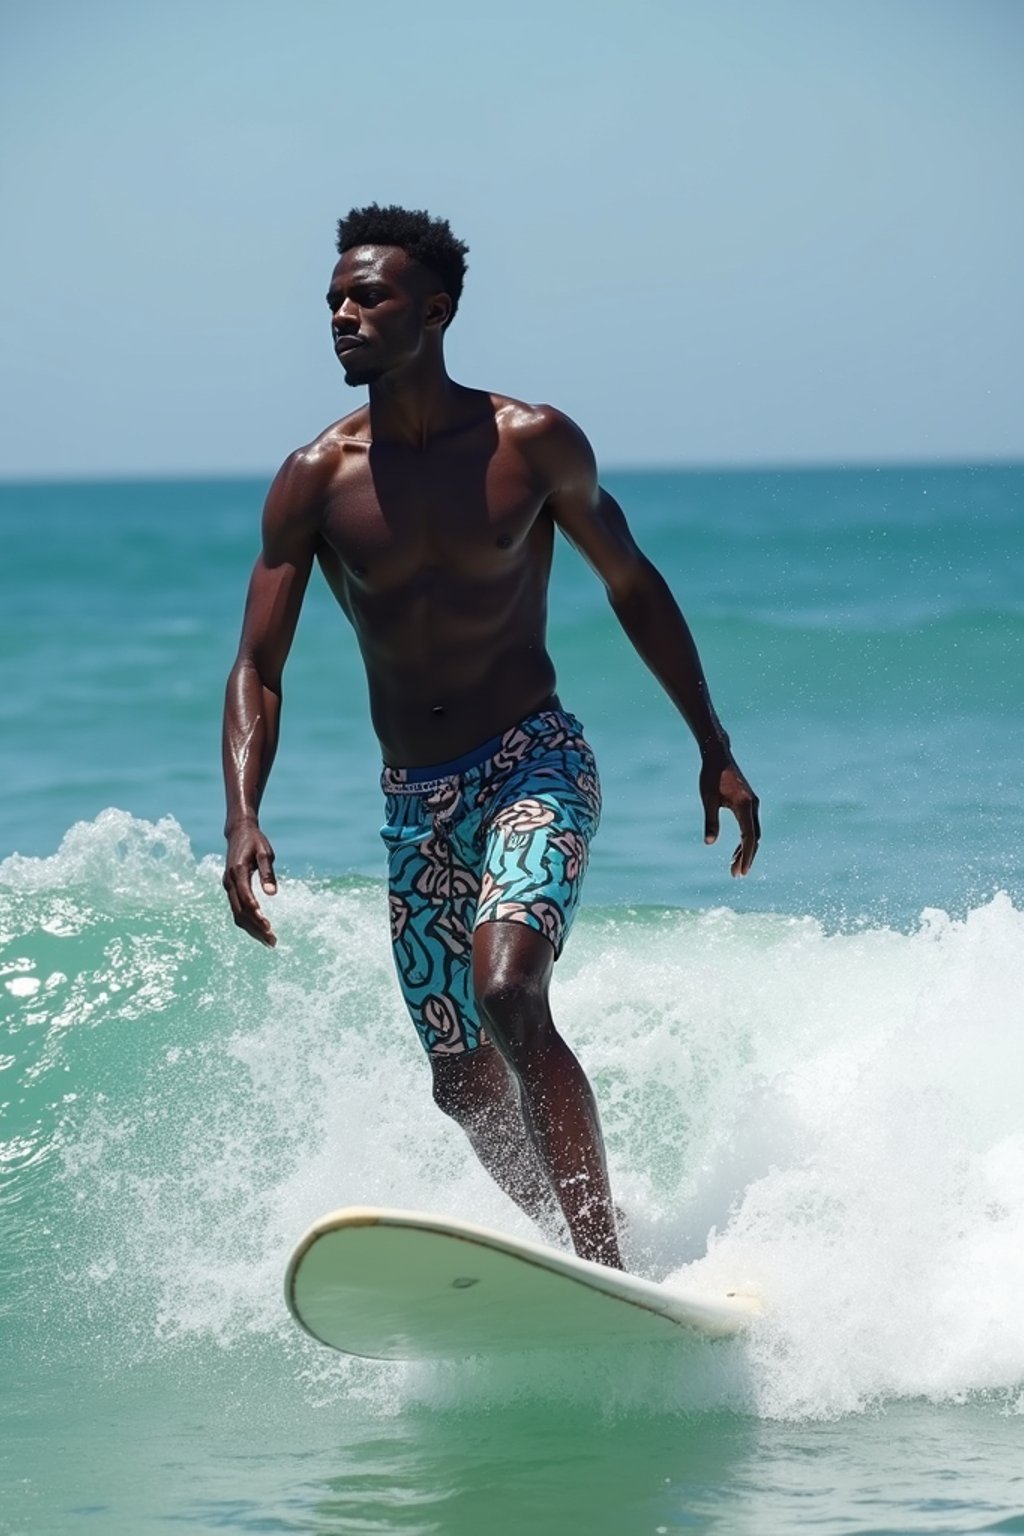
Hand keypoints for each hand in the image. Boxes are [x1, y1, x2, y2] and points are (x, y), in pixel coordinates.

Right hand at [223, 820, 278, 945]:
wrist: (238, 832)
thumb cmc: (255, 841)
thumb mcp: (265, 853)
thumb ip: (268, 873)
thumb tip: (272, 893)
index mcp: (237, 872)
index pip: (245, 898)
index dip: (256, 913)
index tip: (268, 926)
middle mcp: (229, 882)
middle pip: (240, 911)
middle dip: (256, 928)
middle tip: (272, 941)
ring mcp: (228, 887)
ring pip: (237, 914)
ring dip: (252, 929)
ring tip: (269, 941)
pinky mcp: (231, 889)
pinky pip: (237, 910)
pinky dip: (247, 922)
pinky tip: (260, 930)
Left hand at [700, 753, 760, 876]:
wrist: (718, 756)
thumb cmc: (711, 776)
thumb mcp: (708, 799)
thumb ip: (710, 821)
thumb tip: (709, 843)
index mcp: (745, 806)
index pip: (749, 837)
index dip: (746, 856)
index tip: (741, 871)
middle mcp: (754, 806)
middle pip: (754, 838)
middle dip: (746, 857)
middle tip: (736, 874)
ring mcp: (754, 805)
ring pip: (753, 833)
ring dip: (746, 850)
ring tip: (734, 866)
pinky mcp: (750, 803)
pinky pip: (750, 826)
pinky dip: (745, 839)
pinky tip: (737, 850)